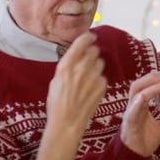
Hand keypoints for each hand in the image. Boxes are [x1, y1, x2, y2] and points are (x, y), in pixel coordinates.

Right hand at [35, 32, 105, 159]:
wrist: (67, 122)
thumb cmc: (57, 102)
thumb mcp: (55, 80)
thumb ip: (67, 65)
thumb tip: (76, 54)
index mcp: (66, 65)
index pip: (82, 42)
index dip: (87, 37)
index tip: (90, 37)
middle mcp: (81, 68)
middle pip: (94, 50)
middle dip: (92, 53)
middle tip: (87, 60)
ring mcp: (94, 77)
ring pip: (100, 62)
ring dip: (96, 66)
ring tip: (88, 77)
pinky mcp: (103, 85)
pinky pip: (103, 76)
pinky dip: (99, 79)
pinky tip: (91, 88)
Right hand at [121, 71, 159, 155]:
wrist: (136, 154)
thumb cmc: (146, 139)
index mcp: (141, 104)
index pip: (145, 86)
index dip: (155, 78)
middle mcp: (135, 105)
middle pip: (139, 84)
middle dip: (151, 77)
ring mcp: (131, 112)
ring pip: (136, 92)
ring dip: (149, 85)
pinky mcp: (129, 121)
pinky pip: (132, 110)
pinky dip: (137, 103)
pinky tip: (144, 97)